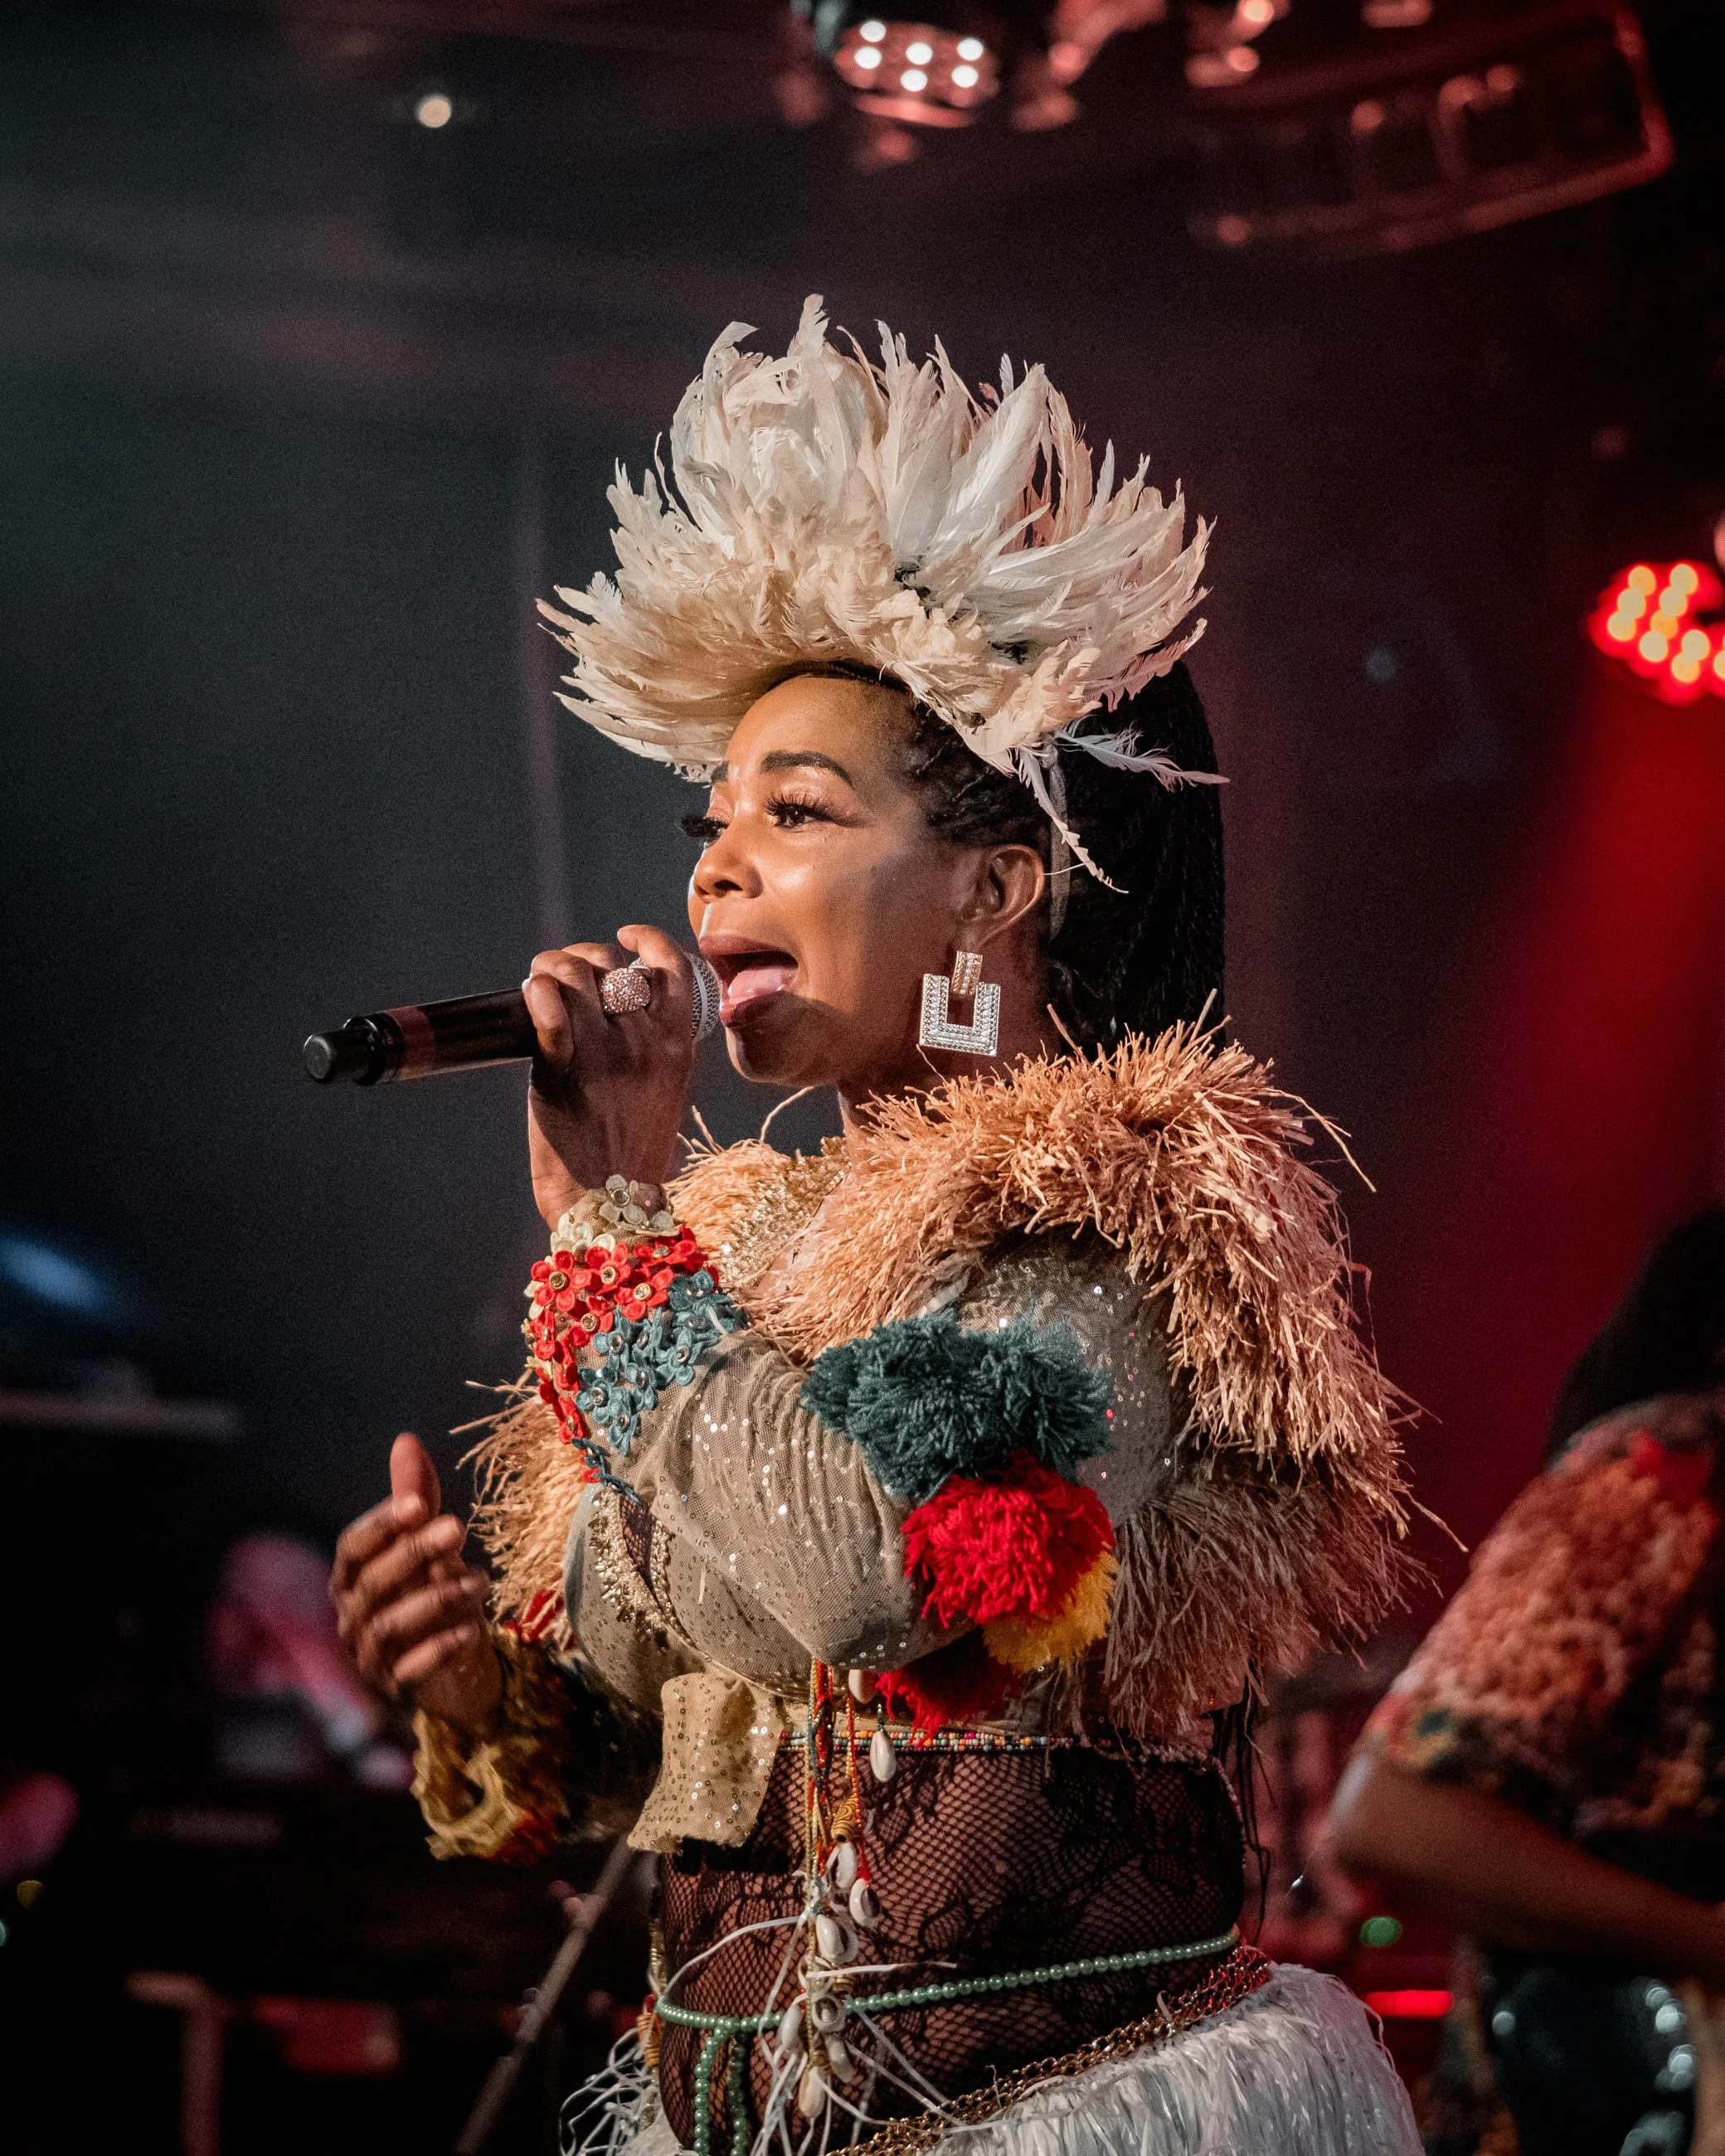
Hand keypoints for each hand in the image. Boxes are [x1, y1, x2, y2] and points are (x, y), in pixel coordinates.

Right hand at [331, 1434, 501, 1731]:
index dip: (381, 1525)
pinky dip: (439, 1649)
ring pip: (389, 1627)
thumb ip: (415, 1499)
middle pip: (370, 1585)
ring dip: (436, 1601)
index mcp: (353, 1578)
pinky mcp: (397, 1689)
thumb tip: (405, 1441)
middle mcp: (353, 1617)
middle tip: (457, 1528)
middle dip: (412, 1554)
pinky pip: (410, 1671)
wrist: (457, 1665)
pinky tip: (472, 1631)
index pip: (352, 1548)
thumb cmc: (434, 1594)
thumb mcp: (430, 1545)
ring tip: (480, 1581)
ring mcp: (371, 1656)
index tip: (418, 1504)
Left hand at [523, 923, 695, 1230]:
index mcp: (678, 1046)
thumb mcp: (663, 1094)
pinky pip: (549, 1006)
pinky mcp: (562, 1067)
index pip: (671, 965)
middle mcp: (646, 1041)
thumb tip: (616, 1009)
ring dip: (551, 971)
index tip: (622, 938)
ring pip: (576, 975)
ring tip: (541, 985)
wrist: (608, 1205)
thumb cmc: (630, 1157)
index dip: (644, 940)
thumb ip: (651, 1050)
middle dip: (583, 959)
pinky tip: (531, 992)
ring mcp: (605, 1052)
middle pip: (613, 965)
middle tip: (564, 978)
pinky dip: (536, 990)